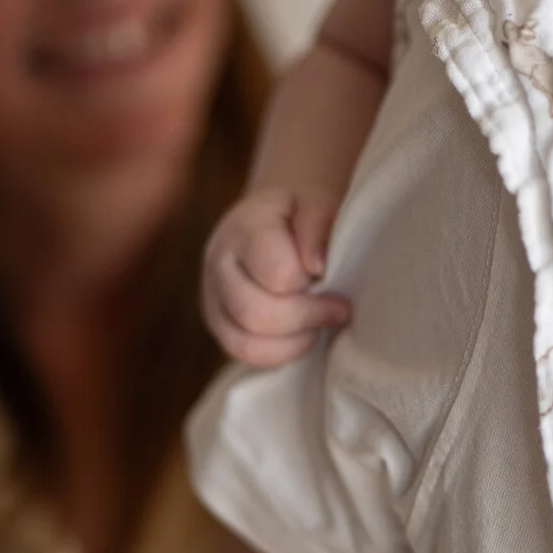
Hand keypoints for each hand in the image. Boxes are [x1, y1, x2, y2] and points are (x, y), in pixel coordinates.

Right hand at [202, 186, 351, 367]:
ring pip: (246, 344)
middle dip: (307, 317)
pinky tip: (304, 332)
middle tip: (339, 308)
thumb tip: (316, 266)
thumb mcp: (319, 197)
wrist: (277, 208)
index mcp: (244, 228)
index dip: (311, 281)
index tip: (333, 274)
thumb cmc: (303, 205)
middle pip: (255, 314)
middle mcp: (219, 264)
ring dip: (294, 341)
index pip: (276, 274)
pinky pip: (245, 354)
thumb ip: (318, 222)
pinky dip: (281, 353)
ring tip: (320, 322)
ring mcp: (213, 297)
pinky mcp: (220, 322)